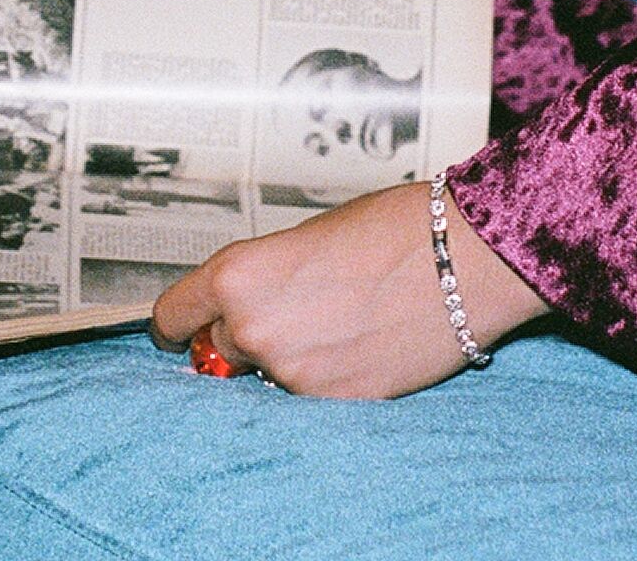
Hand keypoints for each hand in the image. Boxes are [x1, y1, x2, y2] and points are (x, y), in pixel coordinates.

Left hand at [149, 181, 543, 397]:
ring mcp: (292, 375)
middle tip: (292, 313)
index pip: (172, 318)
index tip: (182, 329)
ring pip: (267, 373)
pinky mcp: (334, 404)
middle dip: (245, 335)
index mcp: (236, 278)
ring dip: (289, 358)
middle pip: (220, 347)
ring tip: (339, 322)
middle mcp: (254, 331)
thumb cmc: (395, 232)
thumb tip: (243, 304)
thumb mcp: (303, 238)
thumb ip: (260, 278)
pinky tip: (360, 345)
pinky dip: (326, 376)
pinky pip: (309, 395)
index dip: (179, 324)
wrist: (464, 260)